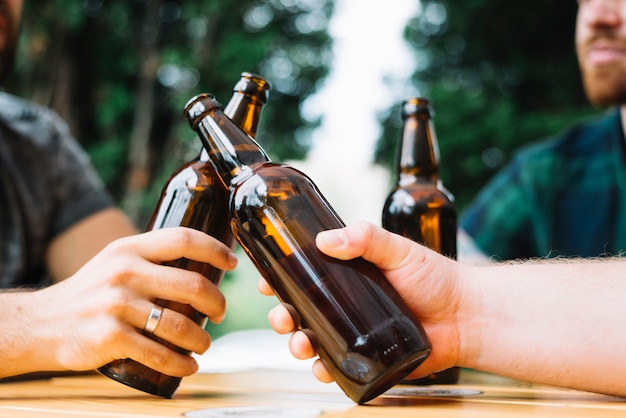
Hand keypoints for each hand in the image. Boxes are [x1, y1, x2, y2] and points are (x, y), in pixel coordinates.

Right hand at [5, 227, 236, 377]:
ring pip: (181, 325)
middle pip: (193, 284)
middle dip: (217, 302)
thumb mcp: (115, 262)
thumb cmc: (89, 292)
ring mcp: (117, 305)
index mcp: (130, 249)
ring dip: (202, 340)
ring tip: (204, 345)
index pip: (184, 239)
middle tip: (220, 313)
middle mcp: (125, 272)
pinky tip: (188, 366)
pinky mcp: (111, 337)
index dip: (215, 249)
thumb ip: (150, 259)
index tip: (233, 263)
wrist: (41, 323)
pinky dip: (181, 364)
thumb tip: (200, 262)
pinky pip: (159, 354)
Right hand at [258, 221, 465, 382]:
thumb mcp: (398, 250)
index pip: (305, 275)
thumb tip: (325, 240)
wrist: (468, 317)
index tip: (266, 280)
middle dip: (281, 316)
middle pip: (301, 310)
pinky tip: (319, 368)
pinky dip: (322, 370)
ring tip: (298, 345)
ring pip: (312, 340)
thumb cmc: (437, 278)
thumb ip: (366, 238)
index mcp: (348, 276)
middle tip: (281, 317)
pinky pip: (337, 367)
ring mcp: (355, 333)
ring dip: (296, 345)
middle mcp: (347, 304)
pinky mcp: (367, 359)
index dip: (281, 277)